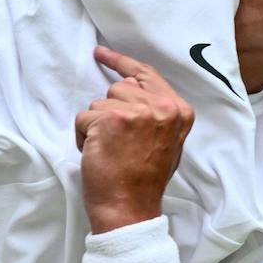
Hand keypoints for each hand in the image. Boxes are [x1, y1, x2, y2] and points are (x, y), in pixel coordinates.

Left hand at [75, 45, 194, 232]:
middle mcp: (161, 107)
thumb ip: (156, 112)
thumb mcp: (167, 141)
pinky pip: (83, 118)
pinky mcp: (110, 121)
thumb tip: (128, 87)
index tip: (101, 54)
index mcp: (179, 111)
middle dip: (111, 113)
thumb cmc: (144, 180)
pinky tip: (98, 155)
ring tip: (110, 151)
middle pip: (118, 89)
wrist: (131, 208)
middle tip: (119, 143)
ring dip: (96, 126)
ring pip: (98, 103)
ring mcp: (136, 112)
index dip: (121, 64)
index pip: (146, 75)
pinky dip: (83, 137)